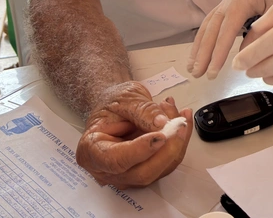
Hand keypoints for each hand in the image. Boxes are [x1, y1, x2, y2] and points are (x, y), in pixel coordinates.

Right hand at [75, 83, 191, 187]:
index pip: (116, 160)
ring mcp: (127, 175)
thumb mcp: (126, 98)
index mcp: (92, 150)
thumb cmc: (114, 103)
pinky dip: (179, 143)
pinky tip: (181, 122)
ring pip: (159, 170)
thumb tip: (161, 123)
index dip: (140, 150)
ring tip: (179, 114)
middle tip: (179, 123)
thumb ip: (142, 110)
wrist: (116, 107)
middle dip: (167, 149)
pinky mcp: (145, 171)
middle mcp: (108, 170)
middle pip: (142, 172)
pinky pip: (168, 164)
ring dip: (176, 143)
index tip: (162, 135)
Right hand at [188, 0, 272, 79]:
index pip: (226, 28)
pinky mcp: (229, 5)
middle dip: (203, 52)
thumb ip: (262, 32)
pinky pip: (212, 23)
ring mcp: (228, 0)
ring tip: (192, 68)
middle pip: (212, 27)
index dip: (218, 52)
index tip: (212, 71)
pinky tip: (200, 52)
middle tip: (197, 74)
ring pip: (208, 25)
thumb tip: (245, 55)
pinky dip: (205, 39)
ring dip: (199, 47)